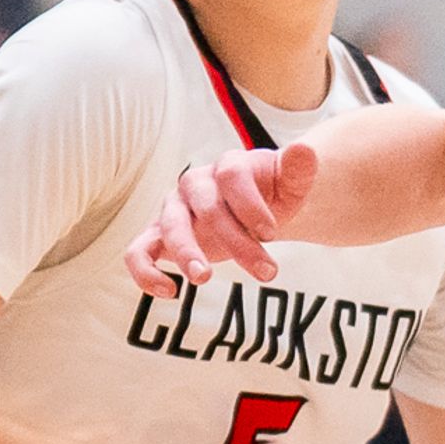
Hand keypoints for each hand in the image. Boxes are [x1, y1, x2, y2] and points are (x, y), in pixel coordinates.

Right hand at [123, 140, 320, 294]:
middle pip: (209, 208)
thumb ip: (298, 172)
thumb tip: (307, 150)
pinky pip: (137, 251)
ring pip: (169, 226)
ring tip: (205, 279)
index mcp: (228, 166)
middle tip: (269, 273)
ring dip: (186, 253)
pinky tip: (168, 293)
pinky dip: (144, 272)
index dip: (251, 205)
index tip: (273, 234)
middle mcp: (195, 184)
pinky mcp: (158, 236)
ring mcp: (173, 209)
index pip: (232, 176)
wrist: (253, 210)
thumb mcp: (289, 186)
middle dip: (238, 242)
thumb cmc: (271, 197)